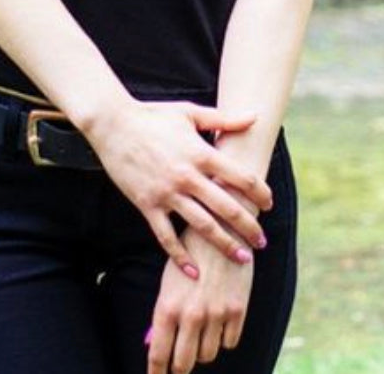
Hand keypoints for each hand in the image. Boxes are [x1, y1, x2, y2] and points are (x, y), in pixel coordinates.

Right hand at [87, 98, 271, 274]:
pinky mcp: (147, 205)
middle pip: (226, 207)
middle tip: (262, 242)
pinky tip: (193, 271)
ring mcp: (167, 193)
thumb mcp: (190, 112)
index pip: (240, 177)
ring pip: (202, 226)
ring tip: (241, 258)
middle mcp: (187, 176)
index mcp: (201, 153)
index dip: (259, 192)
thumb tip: (254, 117)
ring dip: (224, 245)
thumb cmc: (154, 115)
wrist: (114, 124)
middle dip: (248, 227)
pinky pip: (166, 237)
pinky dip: (180, 256)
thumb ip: (224, 119)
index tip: (269, 204)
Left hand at [145, 233, 253, 373]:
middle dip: (179, 367)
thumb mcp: (170, 279)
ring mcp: (216, 314)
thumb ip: (165, 313)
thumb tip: (155, 344)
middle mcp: (191, 315)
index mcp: (168, 307)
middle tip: (179, 364)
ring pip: (207, 355)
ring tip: (200, 333)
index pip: (158, 356)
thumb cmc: (190, 252)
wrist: (223, 225)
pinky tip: (219, 321)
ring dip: (202, 349)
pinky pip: (229, 342)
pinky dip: (223, 337)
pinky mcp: (238, 310)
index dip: (156, 373)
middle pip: (183, 364)